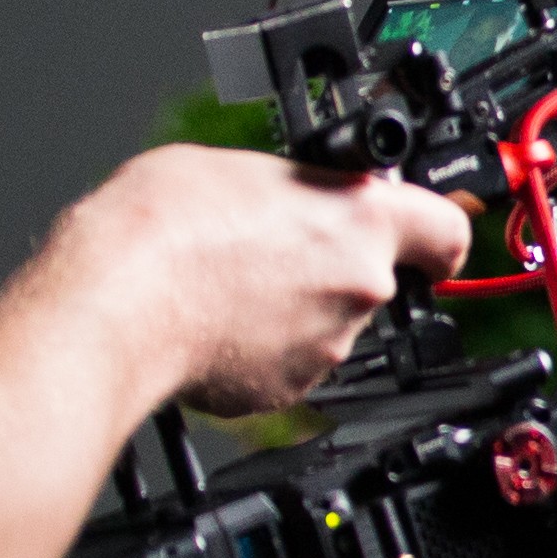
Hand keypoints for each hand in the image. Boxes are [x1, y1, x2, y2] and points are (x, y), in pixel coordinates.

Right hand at [53, 141, 472, 413]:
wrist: (110, 307)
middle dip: (332, 261)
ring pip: (328, 319)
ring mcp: (327, 345)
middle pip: (374, 275)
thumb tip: (292, 196)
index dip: (434, 233)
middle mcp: (359, 286)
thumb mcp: (236, 167)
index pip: (446, 229)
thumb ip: (292, 186)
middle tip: (275, 242)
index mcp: (361, 218)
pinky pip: (288, 360)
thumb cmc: (161, 228)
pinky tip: (215, 319)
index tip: (425, 237)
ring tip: (228, 279)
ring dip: (294, 303)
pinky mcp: (286, 390)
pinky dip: (261, 345)